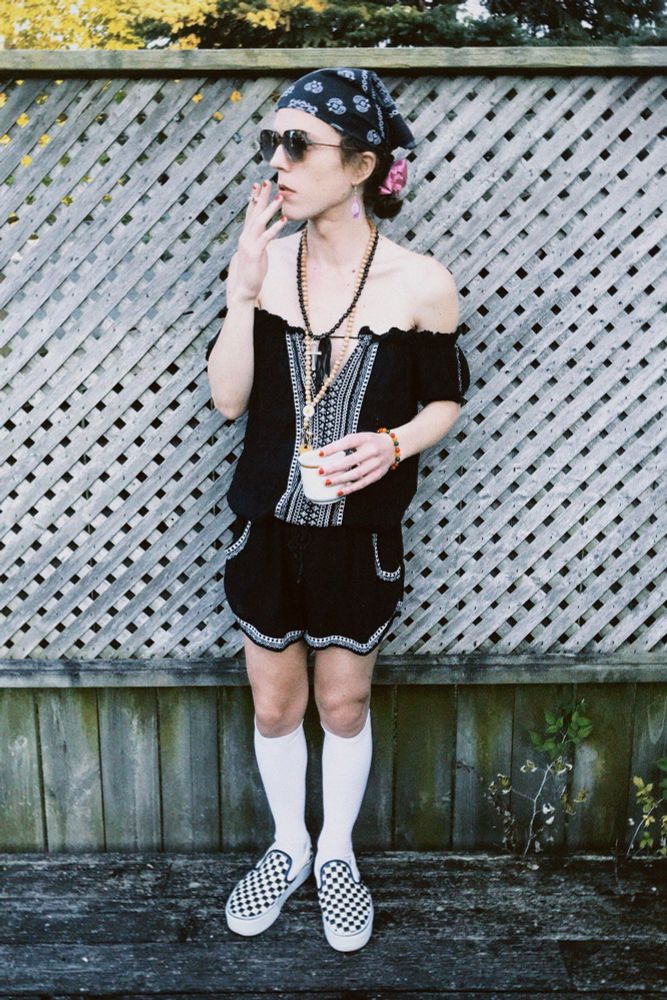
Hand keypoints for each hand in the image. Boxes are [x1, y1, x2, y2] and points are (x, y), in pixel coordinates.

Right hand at [228, 180, 286, 303]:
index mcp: (246, 235)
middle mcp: (245, 236)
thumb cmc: (253, 270)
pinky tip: (284, 221)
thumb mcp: (255, 251)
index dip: (254, 198)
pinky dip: (275, 228)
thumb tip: (264, 232)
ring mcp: (249, 244)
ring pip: (259, 222)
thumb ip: (258, 240)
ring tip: (280, 198)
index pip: (249, 212)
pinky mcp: (256, 252)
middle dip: (261, 196)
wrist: (245, 286)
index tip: (258, 185)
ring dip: (270, 209)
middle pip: (254, 212)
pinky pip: (266, 237)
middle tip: (267, 182)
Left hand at [316, 432, 396, 495]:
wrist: (392, 447)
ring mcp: (376, 463)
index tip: (320, 454)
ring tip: (327, 482)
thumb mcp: (360, 437)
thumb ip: (345, 444)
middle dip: (335, 467)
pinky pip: (363, 483)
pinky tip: (340, 491)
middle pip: (352, 460)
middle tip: (321, 471)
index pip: (348, 442)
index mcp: (365, 439)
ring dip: (341, 479)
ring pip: (357, 473)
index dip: (333, 448)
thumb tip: (324, 454)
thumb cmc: (370, 442)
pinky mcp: (378, 474)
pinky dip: (351, 488)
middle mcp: (372, 451)